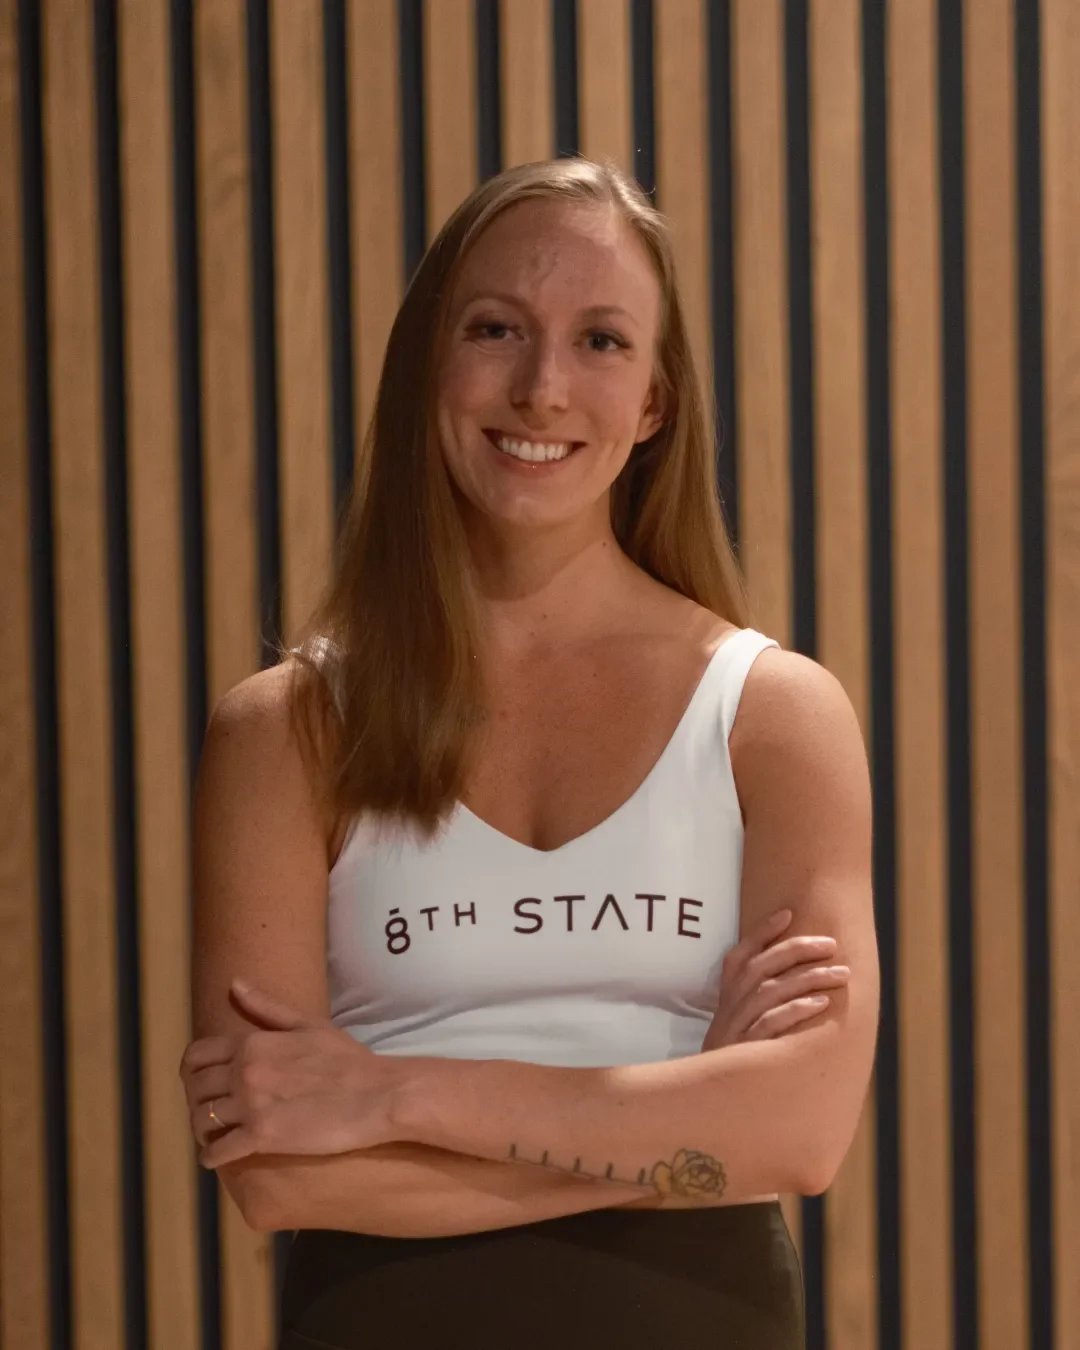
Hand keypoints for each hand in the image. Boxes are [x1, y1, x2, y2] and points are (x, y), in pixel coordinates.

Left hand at [179, 980, 403, 1169]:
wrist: (376, 1094)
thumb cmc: (347, 1058)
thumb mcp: (308, 1023)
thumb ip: (266, 1007)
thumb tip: (234, 984)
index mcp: (252, 1042)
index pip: (197, 1055)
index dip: (192, 1071)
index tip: (200, 1081)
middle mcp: (243, 1071)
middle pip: (196, 1089)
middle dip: (198, 1100)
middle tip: (209, 1109)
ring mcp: (250, 1105)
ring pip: (202, 1121)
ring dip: (203, 1129)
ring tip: (213, 1134)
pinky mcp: (261, 1138)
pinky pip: (218, 1151)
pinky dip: (212, 1156)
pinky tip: (217, 1157)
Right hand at [700, 909, 849, 1051]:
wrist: (710, 1101)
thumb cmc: (734, 1059)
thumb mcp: (736, 1025)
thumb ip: (758, 1000)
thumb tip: (798, 979)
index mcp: (726, 997)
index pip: (740, 955)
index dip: (762, 933)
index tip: (788, 914)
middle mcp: (730, 1007)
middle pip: (761, 966)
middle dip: (797, 950)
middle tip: (830, 944)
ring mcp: (736, 1027)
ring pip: (771, 991)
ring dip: (808, 978)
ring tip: (840, 973)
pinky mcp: (746, 1050)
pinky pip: (772, 1024)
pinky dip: (796, 1010)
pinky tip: (822, 1004)